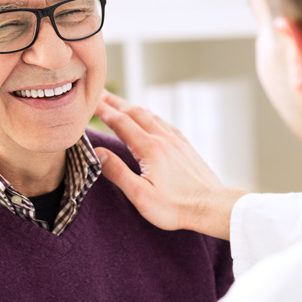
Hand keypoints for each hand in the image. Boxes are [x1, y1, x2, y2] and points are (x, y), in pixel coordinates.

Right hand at [94, 91, 248, 240]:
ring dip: (132, 107)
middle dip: (115, 102)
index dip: (103, 111)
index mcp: (150, 148)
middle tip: (100, 94)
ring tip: (120, 103)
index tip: (89, 102)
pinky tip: (149, 119)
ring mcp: (176, 140)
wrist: (212, 206)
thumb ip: (118, 172)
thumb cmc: (176, 207)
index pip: (120, 122)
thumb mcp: (141, 195)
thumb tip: (97, 153)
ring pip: (150, 115)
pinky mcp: (185, 146)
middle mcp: (163, 138)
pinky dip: (150, 116)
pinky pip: (164, 123)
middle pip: (135, 112)